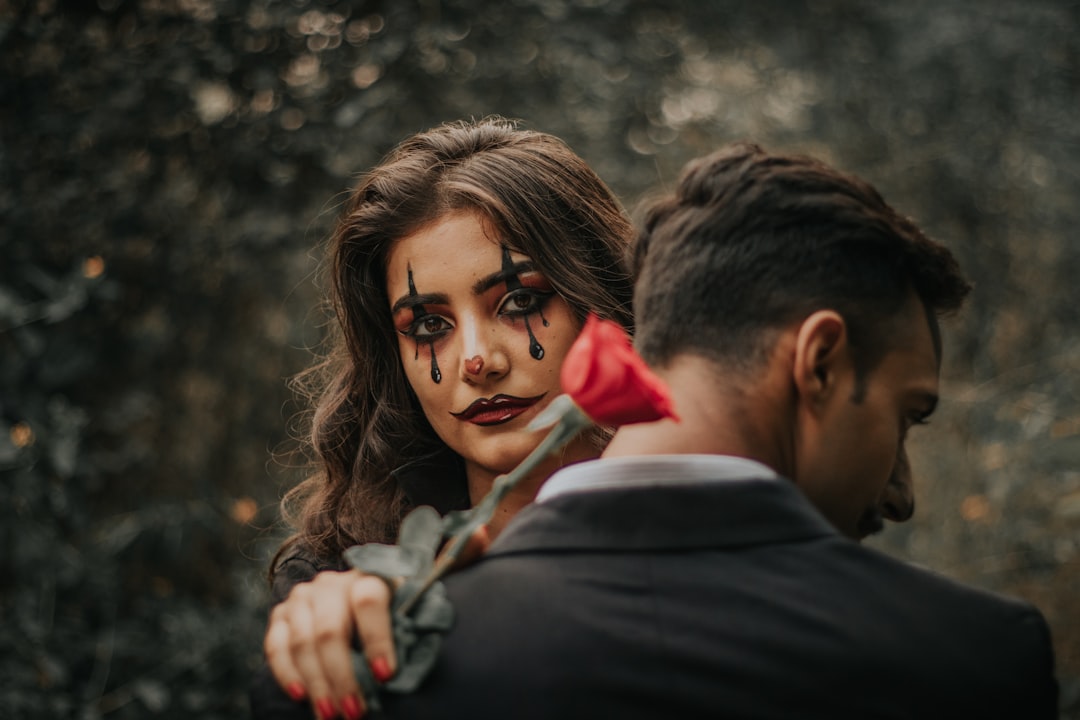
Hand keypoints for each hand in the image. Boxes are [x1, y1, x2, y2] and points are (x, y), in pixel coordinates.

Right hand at [263, 525, 489, 718]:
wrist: (364, 609)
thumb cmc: (405, 605)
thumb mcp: (430, 585)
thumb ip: (456, 561)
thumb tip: (485, 531)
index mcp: (372, 573)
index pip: (369, 598)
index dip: (377, 638)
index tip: (387, 675)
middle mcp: (332, 582)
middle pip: (331, 629)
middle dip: (344, 675)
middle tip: (358, 712)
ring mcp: (303, 600)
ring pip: (302, 642)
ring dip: (318, 683)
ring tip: (335, 716)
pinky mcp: (280, 619)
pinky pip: (275, 646)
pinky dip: (286, 673)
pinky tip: (302, 698)